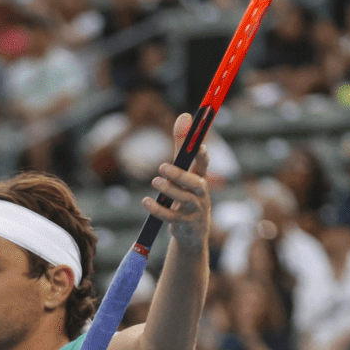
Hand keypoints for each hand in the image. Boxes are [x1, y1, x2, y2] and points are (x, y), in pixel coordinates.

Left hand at [145, 113, 211, 249]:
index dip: (202, 156)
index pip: (204, 164)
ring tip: (155, 181)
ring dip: (169, 190)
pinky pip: (171, 217)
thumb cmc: (186, 194)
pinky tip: (145, 202)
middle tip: (162, 166)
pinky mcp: (185, 224)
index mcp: (200, 178)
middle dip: (180, 174)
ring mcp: (195, 211)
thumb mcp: (183, 171)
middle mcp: (201, 194)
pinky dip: (158, 209)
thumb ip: (182, 145)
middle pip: (196, 183)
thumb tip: (184, 116)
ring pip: (185, 200)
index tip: (199, 145)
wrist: (192, 232)